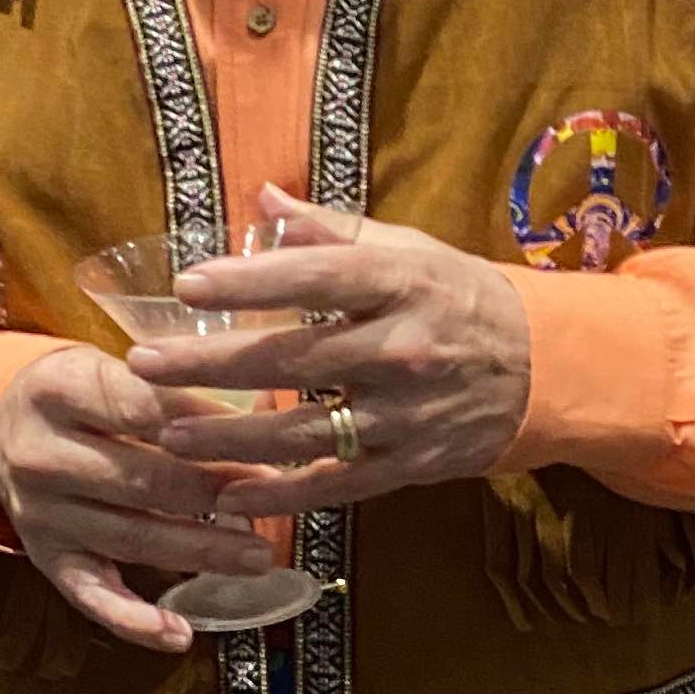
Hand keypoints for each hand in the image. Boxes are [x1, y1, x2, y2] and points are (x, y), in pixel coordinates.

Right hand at [0, 342, 282, 652]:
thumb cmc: (81, 393)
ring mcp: (40, 513)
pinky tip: (178, 635)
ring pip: (130, 537)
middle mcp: (41, 454)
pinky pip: (91, 596)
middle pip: (140, 478)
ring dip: (199, 551)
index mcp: (57, 390)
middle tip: (273, 496)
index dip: (204, 423)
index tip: (259, 436)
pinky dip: (134, 621)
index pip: (139, 406)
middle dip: (214, 490)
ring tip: (256, 556)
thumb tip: (258, 412)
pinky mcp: (45, 558)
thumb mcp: (110, 366)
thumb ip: (172, 387)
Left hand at [144, 190, 533, 520]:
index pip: (316, 277)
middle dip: (210, 366)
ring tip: (168, 432)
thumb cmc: (463, 296)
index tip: (187, 284)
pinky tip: (230, 496)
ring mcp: (407, 412)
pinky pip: (336, 484)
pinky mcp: (412, 462)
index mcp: (401, 283)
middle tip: (145, 364)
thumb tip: (264, 197)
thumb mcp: (410, 249)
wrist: (549, 367)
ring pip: (304, 432)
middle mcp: (403, 348)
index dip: (249, 281)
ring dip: (230, 438)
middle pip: (293, 360)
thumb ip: (333, 229)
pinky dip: (282, 496)